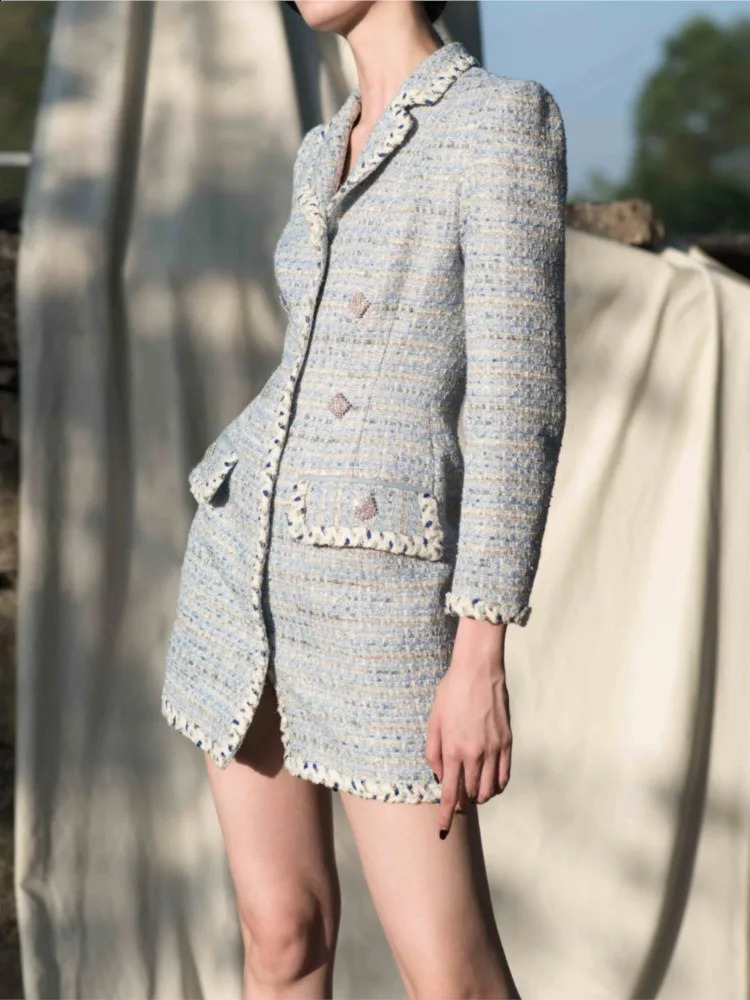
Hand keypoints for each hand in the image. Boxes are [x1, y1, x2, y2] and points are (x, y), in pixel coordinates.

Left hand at [425, 618, 512, 838]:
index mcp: (453, 750)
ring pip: (489, 790)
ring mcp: (494, 750)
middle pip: (471, 796)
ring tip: (472, 791)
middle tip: (457, 801)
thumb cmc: (450, 694)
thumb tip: (440, 777)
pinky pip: (504, 777)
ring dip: (479, 797)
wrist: (478, 671)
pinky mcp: (508, 743)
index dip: (446, 816)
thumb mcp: (433, 722)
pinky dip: (496, 786)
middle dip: (462, 805)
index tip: (443, 831)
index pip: (450, 794)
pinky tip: (489, 784)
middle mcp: (475, 754)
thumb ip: (433, 753)